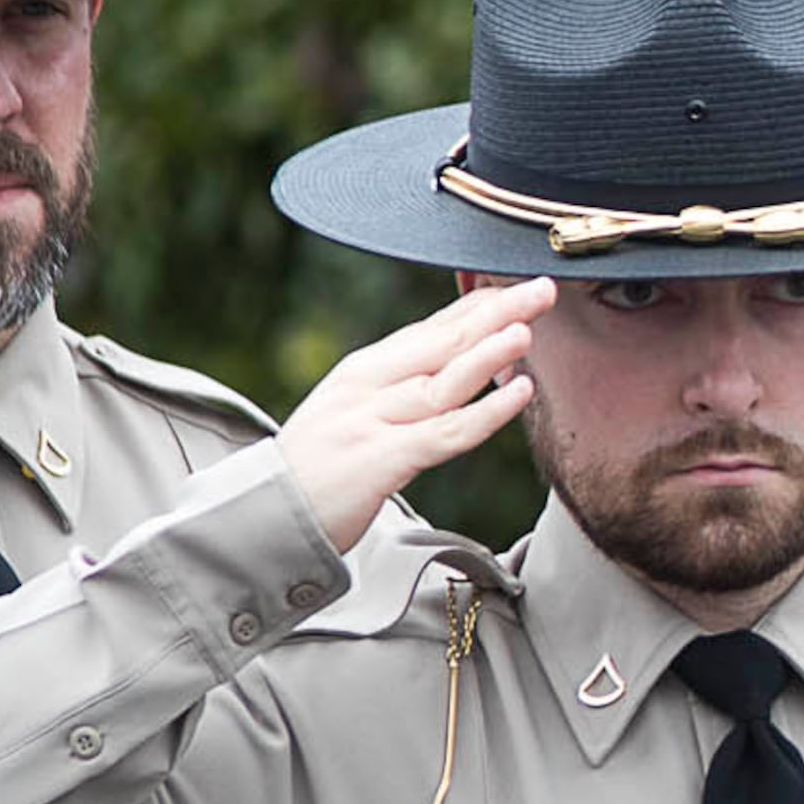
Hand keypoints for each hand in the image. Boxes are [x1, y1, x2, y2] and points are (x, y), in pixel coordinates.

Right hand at [276, 278, 551, 553]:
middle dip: (495, 312)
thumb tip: (456, 363)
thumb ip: (399, 389)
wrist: (262, 519)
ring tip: (527, 328)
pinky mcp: (380, 460)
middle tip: (541, 287)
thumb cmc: (316, 471)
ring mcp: (371, 422)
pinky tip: (519, 392)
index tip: (518, 284)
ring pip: (444, 380)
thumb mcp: (352, 414)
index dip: (478, 305)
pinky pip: (445, 433)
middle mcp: (367, 388)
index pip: (429, 329)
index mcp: (362, 372)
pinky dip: (486, 411)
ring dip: (488, 352)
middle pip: (442, 342)